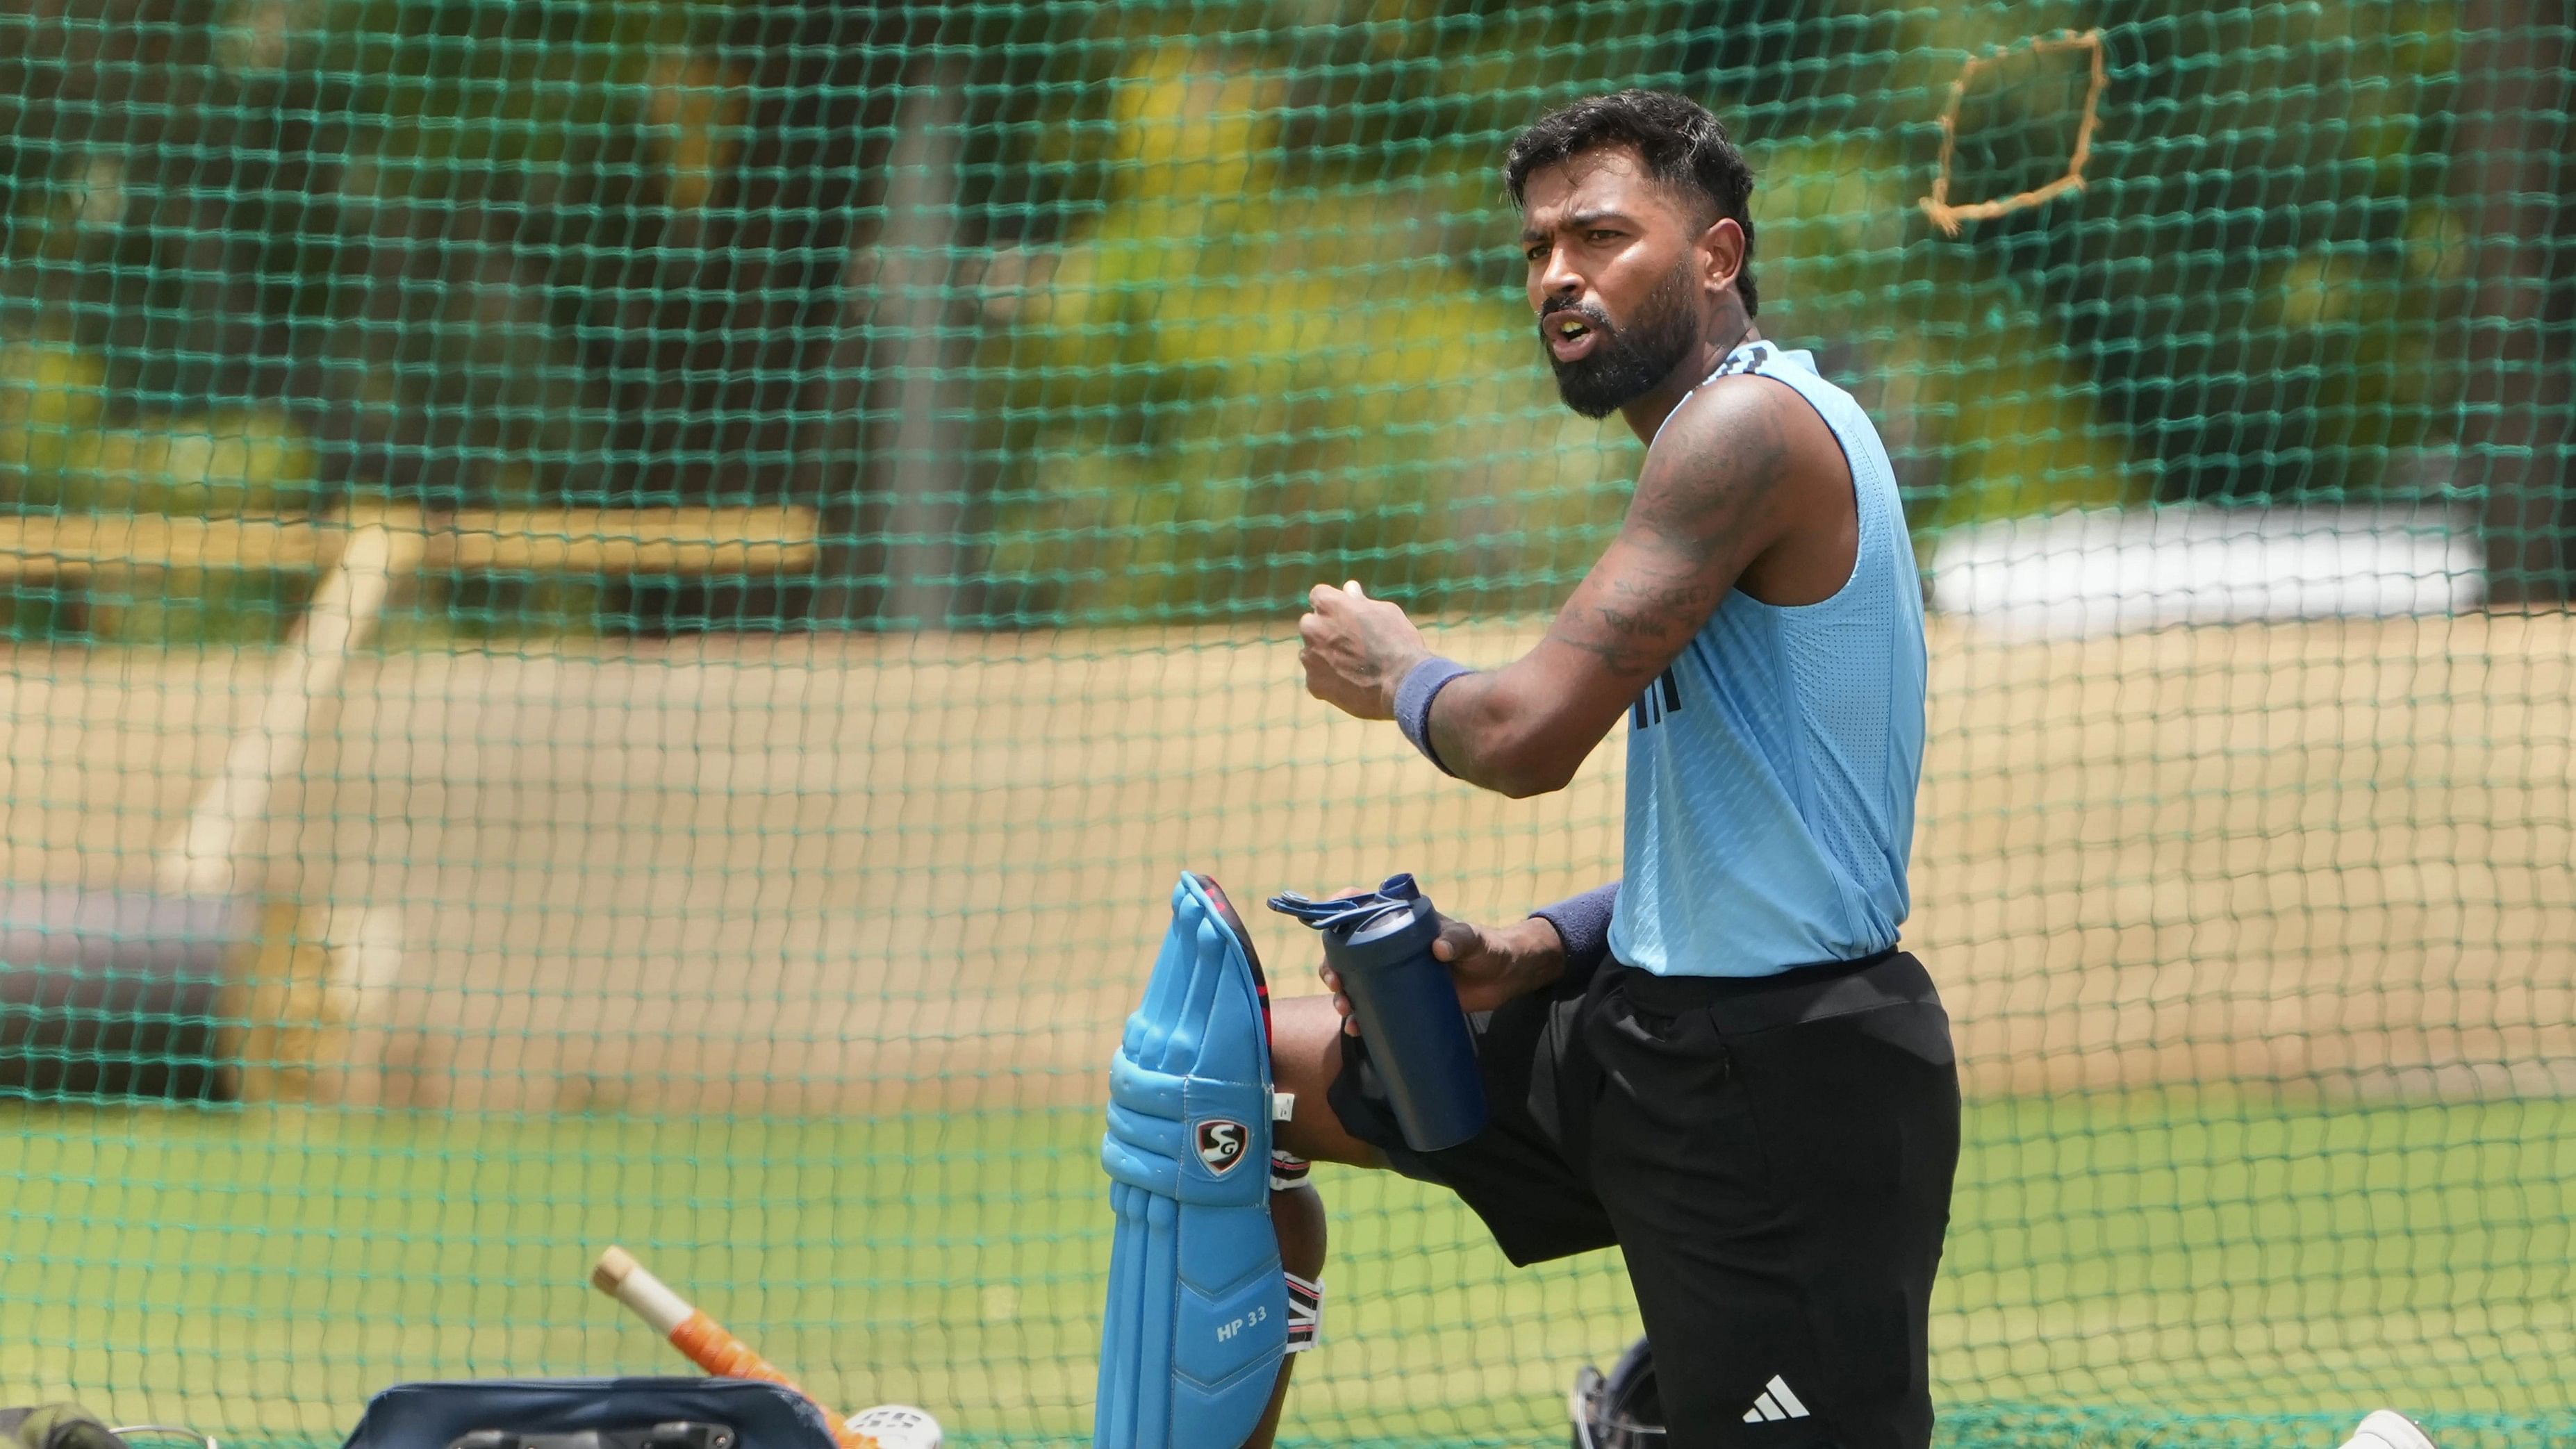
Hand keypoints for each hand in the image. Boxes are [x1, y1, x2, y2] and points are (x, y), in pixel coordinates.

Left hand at [1297, 581, 1429, 720]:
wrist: (1403, 683)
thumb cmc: (1398, 641)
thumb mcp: (1385, 611)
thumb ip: (1360, 601)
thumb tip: (1349, 589)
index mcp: (1328, 603)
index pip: (1319, 596)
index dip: (1334, 606)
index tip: (1346, 615)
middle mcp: (1311, 627)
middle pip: (1311, 624)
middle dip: (1325, 630)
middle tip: (1350, 643)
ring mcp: (1310, 657)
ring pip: (1311, 652)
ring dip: (1325, 655)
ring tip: (1352, 666)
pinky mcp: (1313, 683)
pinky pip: (1317, 677)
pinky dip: (1329, 680)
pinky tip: (1350, 683)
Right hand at [1315, 898, 1567, 1037]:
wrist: (1504, 978)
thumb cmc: (1488, 949)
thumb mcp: (1473, 940)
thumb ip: (1459, 939)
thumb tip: (1439, 949)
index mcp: (1402, 920)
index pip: (1364, 905)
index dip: (1341, 909)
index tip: (1329, 924)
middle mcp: (1391, 943)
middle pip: (1348, 948)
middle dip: (1333, 965)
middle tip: (1336, 984)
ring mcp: (1395, 972)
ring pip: (1355, 979)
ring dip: (1342, 993)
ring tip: (1345, 1009)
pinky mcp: (1403, 997)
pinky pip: (1374, 1005)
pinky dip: (1360, 1017)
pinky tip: (1355, 1028)